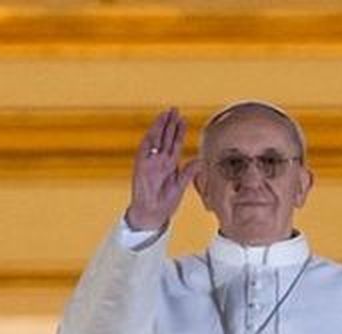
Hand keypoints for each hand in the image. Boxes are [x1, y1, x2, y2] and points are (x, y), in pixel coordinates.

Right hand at [124, 108, 201, 232]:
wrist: (151, 215)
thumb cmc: (164, 203)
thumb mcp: (180, 187)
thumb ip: (188, 173)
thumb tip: (199, 160)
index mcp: (170, 165)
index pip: (175, 144)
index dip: (179, 131)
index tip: (183, 119)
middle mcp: (159, 161)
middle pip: (165, 138)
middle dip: (169, 123)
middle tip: (174, 109)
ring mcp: (150, 163)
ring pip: (155, 141)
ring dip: (159, 128)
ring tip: (165, 114)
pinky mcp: (141, 167)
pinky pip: (144, 151)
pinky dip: (149, 141)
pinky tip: (154, 130)